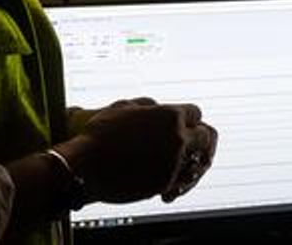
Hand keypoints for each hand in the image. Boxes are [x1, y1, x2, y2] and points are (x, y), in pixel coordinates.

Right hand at [57, 98, 216, 204]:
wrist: (84, 166)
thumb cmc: (99, 134)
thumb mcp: (123, 106)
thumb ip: (147, 105)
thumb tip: (156, 106)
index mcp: (170, 115)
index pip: (196, 113)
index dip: (188, 118)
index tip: (183, 125)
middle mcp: (177, 138)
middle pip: (207, 136)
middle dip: (201, 139)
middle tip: (192, 146)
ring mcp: (173, 162)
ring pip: (199, 163)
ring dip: (194, 164)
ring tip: (184, 167)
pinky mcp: (165, 184)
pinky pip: (183, 184)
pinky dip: (180, 185)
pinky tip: (170, 187)